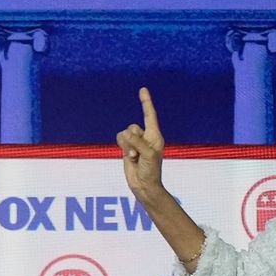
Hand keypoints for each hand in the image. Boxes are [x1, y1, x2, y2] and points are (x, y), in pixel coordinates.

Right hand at [117, 87, 167, 201]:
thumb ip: (137, 141)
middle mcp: (146, 137)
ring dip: (127, 146)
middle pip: (133, 127)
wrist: (143, 185)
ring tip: (134, 157)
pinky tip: (129, 157)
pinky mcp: (127, 148)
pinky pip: (119, 139)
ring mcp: (136, 143)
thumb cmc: (151, 170)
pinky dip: (122, 147)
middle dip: (132, 139)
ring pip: (124, 133)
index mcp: (155, 136)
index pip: (150, 115)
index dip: (146, 102)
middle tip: (138, 154)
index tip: (143, 89)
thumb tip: (126, 134)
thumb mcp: (147, 154)